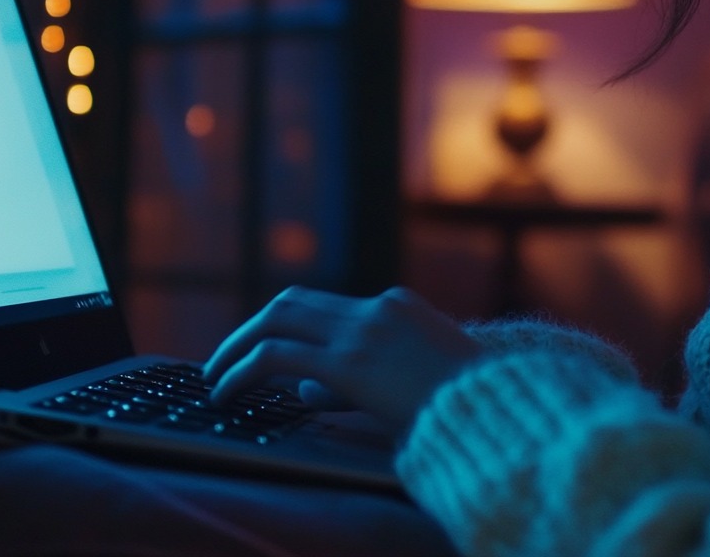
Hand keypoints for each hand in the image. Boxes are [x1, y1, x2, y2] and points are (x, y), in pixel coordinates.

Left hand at [201, 286, 482, 430]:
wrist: (495, 407)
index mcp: (397, 306)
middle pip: (291, 302)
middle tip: (223, 357)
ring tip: (213, 377)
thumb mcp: (410, 383)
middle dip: (250, 328)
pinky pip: (275, 357)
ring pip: (276, 320)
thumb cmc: (463, 405)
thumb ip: (354, 382)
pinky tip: (225, 392)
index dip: (288, 329)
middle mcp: (375, 309)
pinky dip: (241, 371)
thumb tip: (303, 391)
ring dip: (236, 347)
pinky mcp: (349, 362)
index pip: (327, 308)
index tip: (262, 351)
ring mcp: (362, 331)